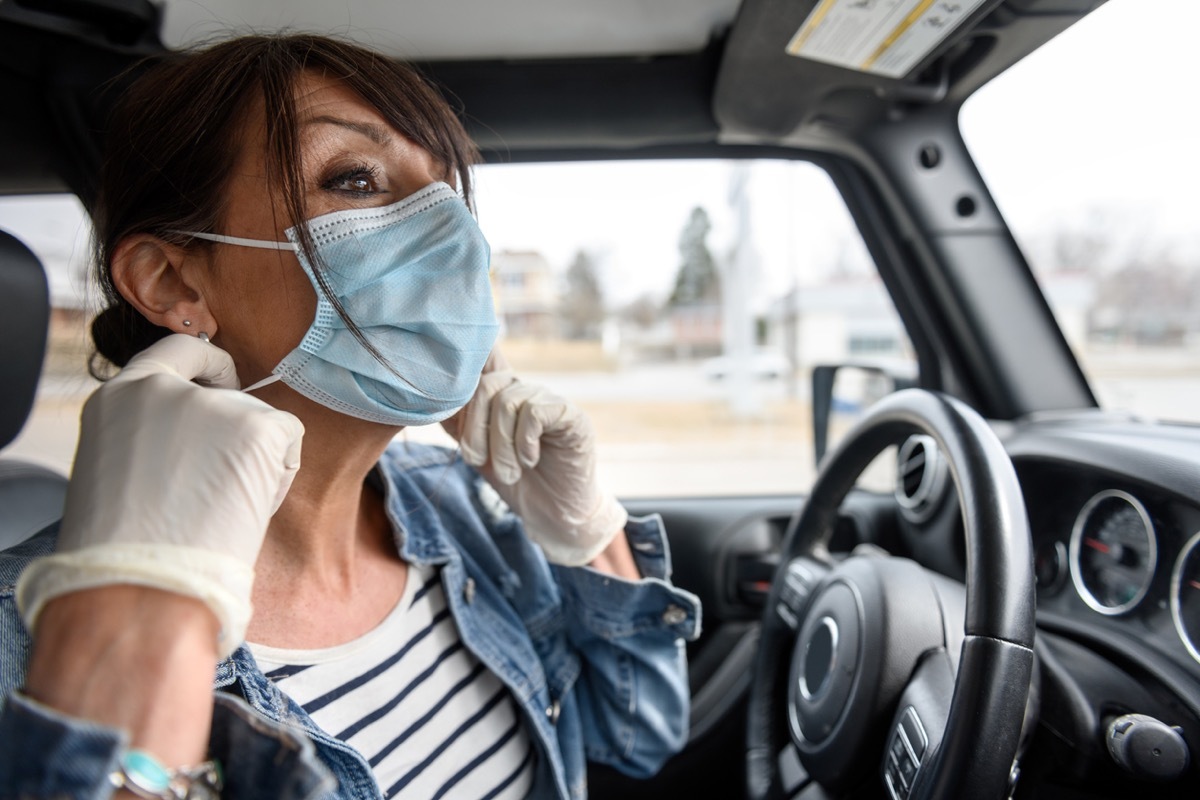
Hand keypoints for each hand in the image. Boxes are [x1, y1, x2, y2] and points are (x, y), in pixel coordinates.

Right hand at [17, 334, 303, 655]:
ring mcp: (211, 405)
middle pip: (229, 397)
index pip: (176, 354)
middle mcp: (164, 389)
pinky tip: (246, 510)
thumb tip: (198, 444)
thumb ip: (152, 439)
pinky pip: (288, 441)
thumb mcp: (118, 473)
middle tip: (218, 493)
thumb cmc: (125, 554)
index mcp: (117, 398)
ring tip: (219, 513)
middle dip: (238, 439)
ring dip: (256, 466)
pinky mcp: (256, 428)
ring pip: (261, 424)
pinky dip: (279, 477)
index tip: (223, 380)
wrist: (138, 589)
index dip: (207, 364)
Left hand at [442, 350, 626, 565]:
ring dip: (501, 446)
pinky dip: (524, 441)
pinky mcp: (572, 415)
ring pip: (508, 402)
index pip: (483, 357)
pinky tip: (530, 460)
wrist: (552, 514)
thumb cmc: (516, 480)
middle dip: (474, 430)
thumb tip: (430, 400)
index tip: (447, 384)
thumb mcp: (477, 452)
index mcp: (501, 394)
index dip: (465, 363)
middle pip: (485, 386)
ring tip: (509, 472)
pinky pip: (535, 412)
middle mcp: (525, 390)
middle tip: (477, 462)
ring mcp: (549, 400)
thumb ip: (457, 424)